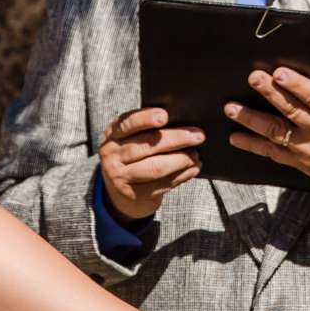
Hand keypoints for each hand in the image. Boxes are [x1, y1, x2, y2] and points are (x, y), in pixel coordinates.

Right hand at [98, 106, 204, 221]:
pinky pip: (163, 184)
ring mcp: (121, 177)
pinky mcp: (134, 194)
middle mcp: (112, 155)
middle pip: (148, 146)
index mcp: (111, 135)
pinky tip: (193, 168)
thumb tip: (181, 121)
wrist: (117, 188)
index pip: (127, 123)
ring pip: (157, 168)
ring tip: (196, 154)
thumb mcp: (129, 138)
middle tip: (198, 136)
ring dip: (181, 160)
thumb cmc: (131, 153)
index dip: (146, 118)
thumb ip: (146, 129)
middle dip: (177, 139)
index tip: (165, 116)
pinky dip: (182, 175)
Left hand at [224, 45, 309, 207]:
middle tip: (253, 78)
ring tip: (231, 108)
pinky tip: (236, 137)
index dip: (298, 87)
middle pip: (293, 112)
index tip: (280, 74)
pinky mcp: (302, 163)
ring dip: (253, 120)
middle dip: (271, 94)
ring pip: (278, 133)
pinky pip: (275, 154)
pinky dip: (254, 146)